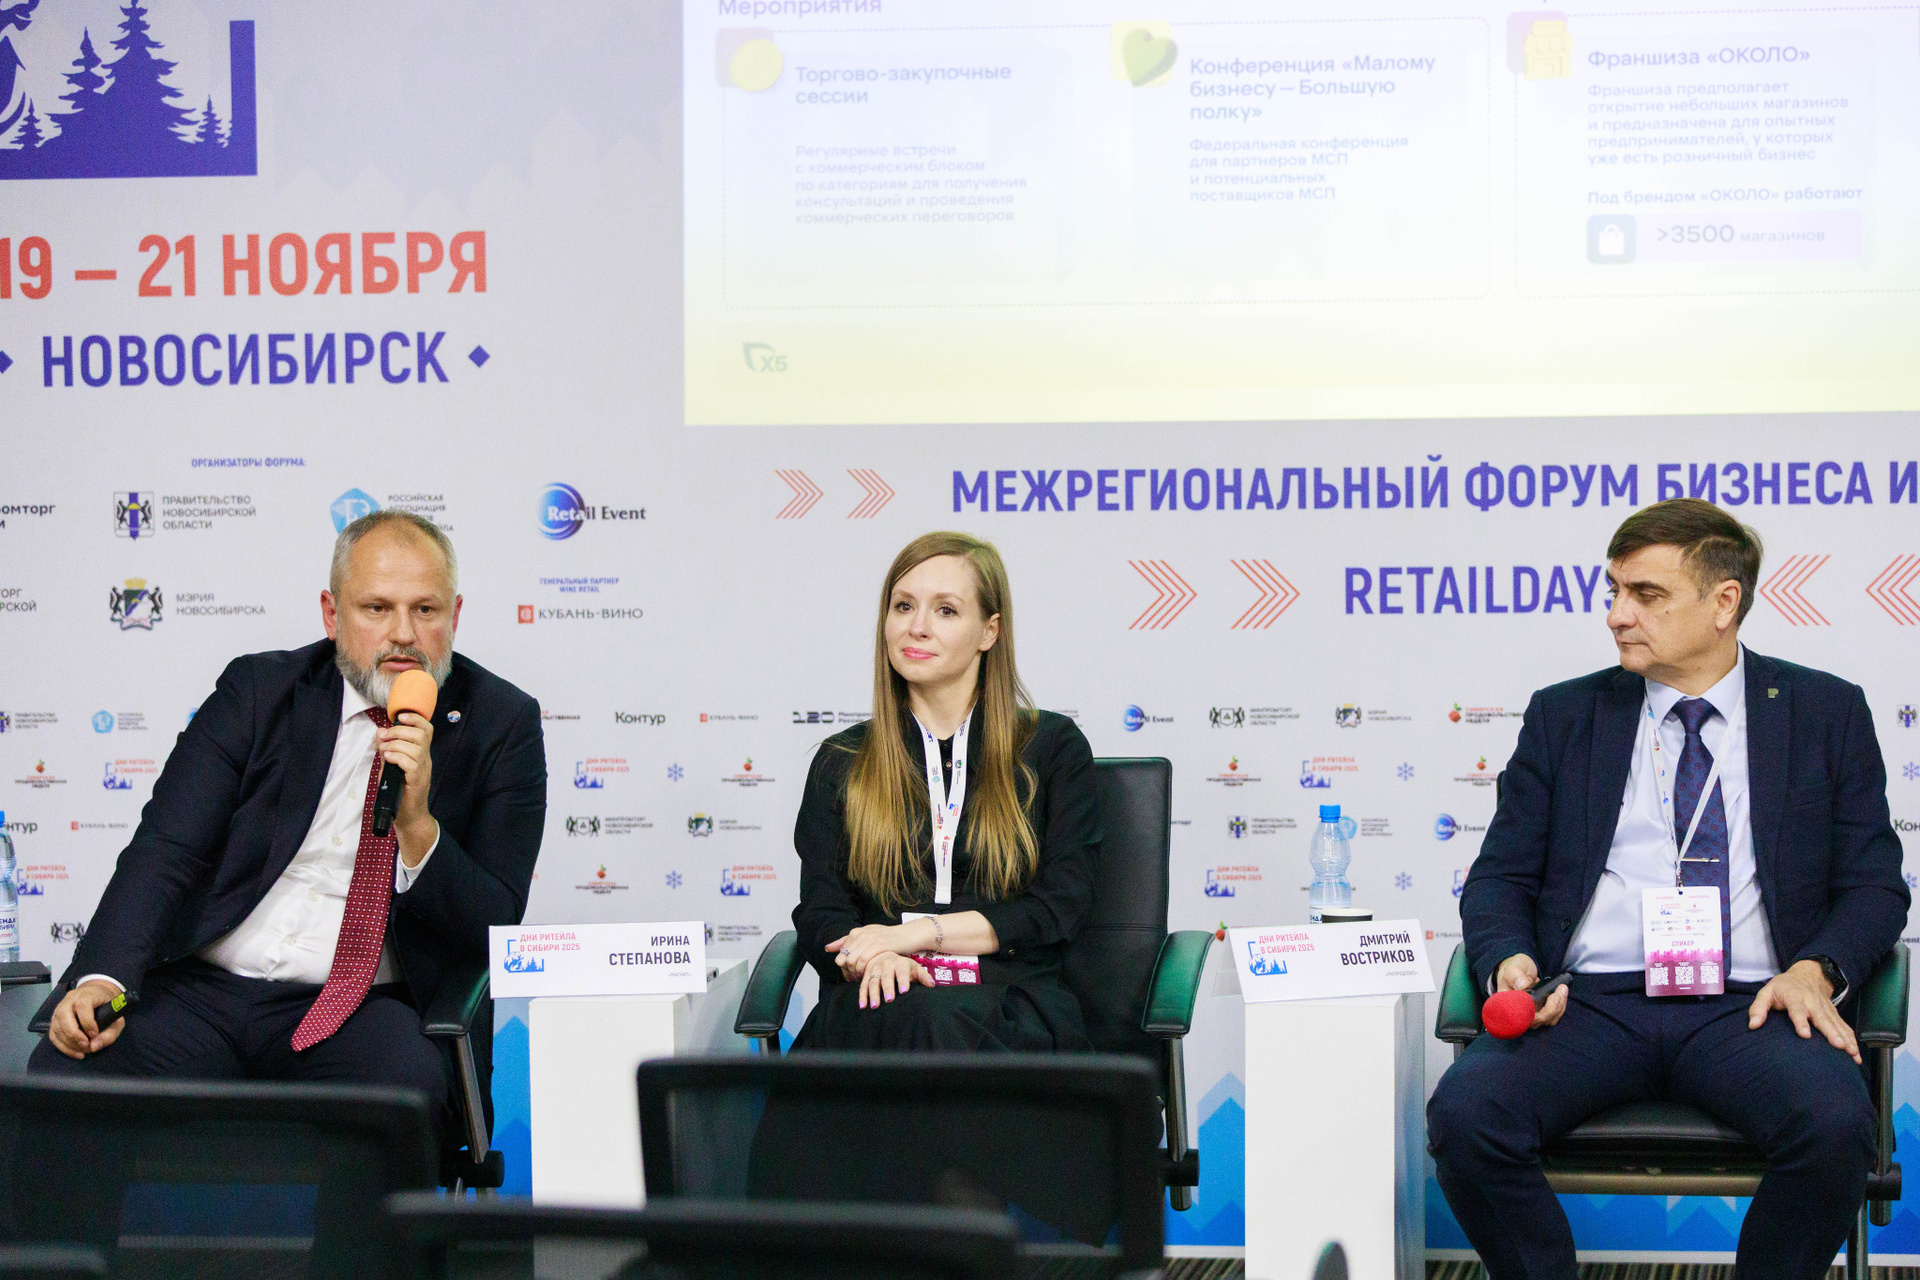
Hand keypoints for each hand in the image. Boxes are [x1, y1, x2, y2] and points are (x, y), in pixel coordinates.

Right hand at [48, 979, 127, 1059]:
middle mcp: (70, 999)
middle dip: (74, 1035)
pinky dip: (62, 1046)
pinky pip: (53, 1035)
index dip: (88, 1022)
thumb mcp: (117, 1019)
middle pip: (64, 1016)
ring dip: (68, 1043)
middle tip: (86, 1046)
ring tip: (83, 1051)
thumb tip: (94, 1047)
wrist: (96, 995)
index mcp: (88, 994)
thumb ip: (110, 1033)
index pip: (83, 1005)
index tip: (94, 1034)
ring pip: (56, 1027)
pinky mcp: (54, 1020)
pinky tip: (75, 1052)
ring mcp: (59, 1009)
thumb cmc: (107, 1008)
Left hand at [380, 710, 437, 866]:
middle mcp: (425, 759)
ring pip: (416, 747)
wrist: (408, 816)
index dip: (415, 719)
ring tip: (385, 750)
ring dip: (396, 744)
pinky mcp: (417, 781)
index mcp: (421, 753)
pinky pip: (411, 763)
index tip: (399, 717)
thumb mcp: (390, 766)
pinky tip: (389, 759)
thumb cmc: (399, 791)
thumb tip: (380, 732)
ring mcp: (423, 770)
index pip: (426, 729)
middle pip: (421, 734)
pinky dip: (397, 757)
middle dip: (399, 730)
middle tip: (384, 736)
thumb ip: (387, 749)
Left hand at [825, 921, 931, 978]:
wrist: (907, 935)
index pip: (840, 954)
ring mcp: (869, 939)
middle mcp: (860, 934)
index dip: (843, 968)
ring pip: (852, 961)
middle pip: (844, 959)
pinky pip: (863, 961)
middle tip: (854, 980)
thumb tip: (828, 948)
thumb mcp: (866, 935)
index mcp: (855, 932)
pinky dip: (863, 970)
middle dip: (847, 972)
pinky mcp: (878, 945)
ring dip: (855, 973)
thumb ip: (846, 941)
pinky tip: (867, 975)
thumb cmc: (886, 938)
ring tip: (861, 979)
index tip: (849, 975)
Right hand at [857, 951, 932, 1008]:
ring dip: (873, 994)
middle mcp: (886, 965)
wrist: (884, 955)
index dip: (903, 980)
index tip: (904, 991)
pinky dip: (862, 996)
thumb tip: (932, 985)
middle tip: (889, 1000)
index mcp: (899, 963)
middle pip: (886, 977)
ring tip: (875, 1006)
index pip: (902, 971)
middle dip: (887, 988)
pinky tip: (863, 1006)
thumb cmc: (903, 967)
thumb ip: (923, 976)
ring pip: (873, 982)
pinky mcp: (866, 976)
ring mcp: (874, 970)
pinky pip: (863, 986)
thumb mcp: (914, 968)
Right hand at [1496, 953, 1567, 1029]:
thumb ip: (1515, 977)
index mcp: (1507, 1006)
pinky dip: (1560, 1006)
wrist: (1520, 969)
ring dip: (1559, 1006)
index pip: (1518, 1019)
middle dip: (1552, 1009)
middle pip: (1536, 1022)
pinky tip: (1561, 993)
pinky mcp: (1541, 1013)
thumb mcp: (1512, 969)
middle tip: (1559, 991)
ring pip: (1548, 1020)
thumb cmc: (1513, 970)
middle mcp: (1518, 1014)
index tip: (1539, 999)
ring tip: (1562, 989)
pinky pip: (1553, 1016)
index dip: (1531, 1015)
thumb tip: (1523, 986)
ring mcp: (1530, 1015)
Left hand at [1749, 959, 1857, 1062]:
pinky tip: (1856, 1053)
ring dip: (1846, 1039)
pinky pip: (1844, 1027)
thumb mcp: (1767, 992)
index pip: (1797, 1011)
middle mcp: (1812, 1003)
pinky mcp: (1834, 1014)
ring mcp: (1825, 1009)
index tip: (1805, 1035)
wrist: (1807, 975)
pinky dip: (1852, 1039)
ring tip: (1852, 1054)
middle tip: (1838, 1046)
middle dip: (1831, 1033)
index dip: (1801, 1022)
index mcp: (1795, 998)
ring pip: (1837, 1025)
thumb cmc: (1783, 987)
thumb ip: (1758, 1008)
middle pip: (1822, 1019)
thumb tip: (1752, 1025)